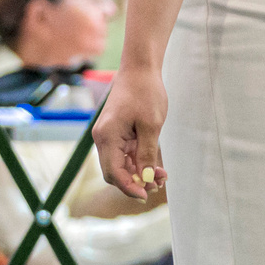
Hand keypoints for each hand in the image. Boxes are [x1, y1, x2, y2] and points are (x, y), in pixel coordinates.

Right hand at [93, 65, 168, 199]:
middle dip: (135, 182)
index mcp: (107, 136)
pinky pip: (124, 154)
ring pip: (121, 165)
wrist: (140, 69)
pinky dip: (138, 162)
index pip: (114, 172)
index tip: (146, 194)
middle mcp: (103, 138)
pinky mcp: (116, 133)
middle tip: (159, 185)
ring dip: (139, 173)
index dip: (129, 187)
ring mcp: (108, 136)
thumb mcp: (151, 126)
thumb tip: (146, 179)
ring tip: (162, 176)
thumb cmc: (146, 93)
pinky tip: (156, 167)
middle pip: (115, 172)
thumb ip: (147, 154)